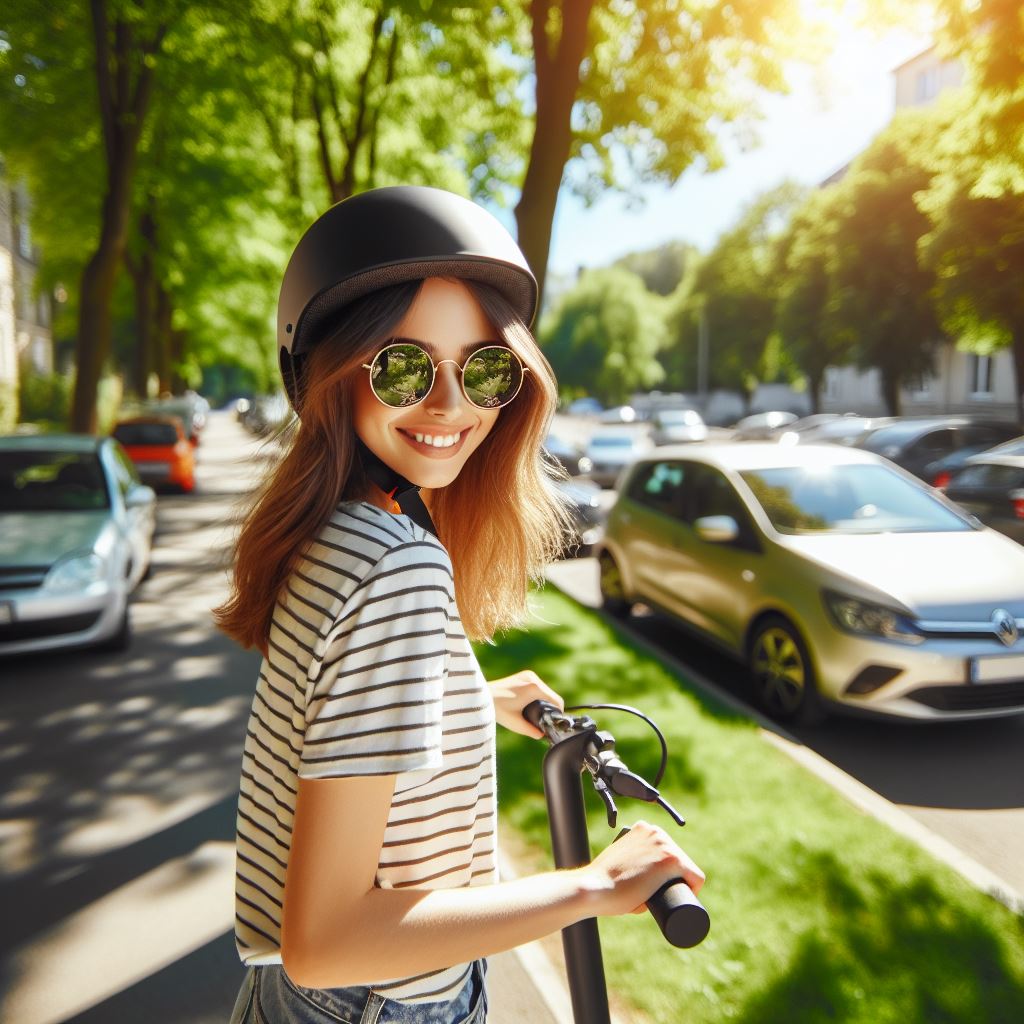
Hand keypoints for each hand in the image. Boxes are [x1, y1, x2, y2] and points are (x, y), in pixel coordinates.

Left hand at [486, 670, 564, 738]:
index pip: (557, 700)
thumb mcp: (516, 724)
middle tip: (543, 720)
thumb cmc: (498, 709)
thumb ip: (531, 731)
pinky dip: (538, 694)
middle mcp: (533, 678)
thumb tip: (542, 735)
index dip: (558, 712)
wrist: (482, 695)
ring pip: (545, 690)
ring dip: (545, 700)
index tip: (553, 722)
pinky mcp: (524, 675)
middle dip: (550, 707)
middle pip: (552, 695)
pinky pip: (538, 686)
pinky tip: (531, 703)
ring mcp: (528, 675)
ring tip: (536, 713)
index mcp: (534, 688)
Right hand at [582, 820, 704, 916]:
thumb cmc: (603, 881)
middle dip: (675, 878)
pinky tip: (691, 897)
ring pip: (687, 867)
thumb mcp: (619, 861)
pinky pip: (696, 876)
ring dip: (684, 882)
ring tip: (671, 899)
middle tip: (663, 897)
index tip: (660, 887)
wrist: (595, 887)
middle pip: (678, 858)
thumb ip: (632, 864)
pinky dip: (696, 888)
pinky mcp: (671, 860)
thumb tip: (642, 879)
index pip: (666, 850)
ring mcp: (665, 844)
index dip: (667, 871)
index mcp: (643, 829)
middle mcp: (655, 831)